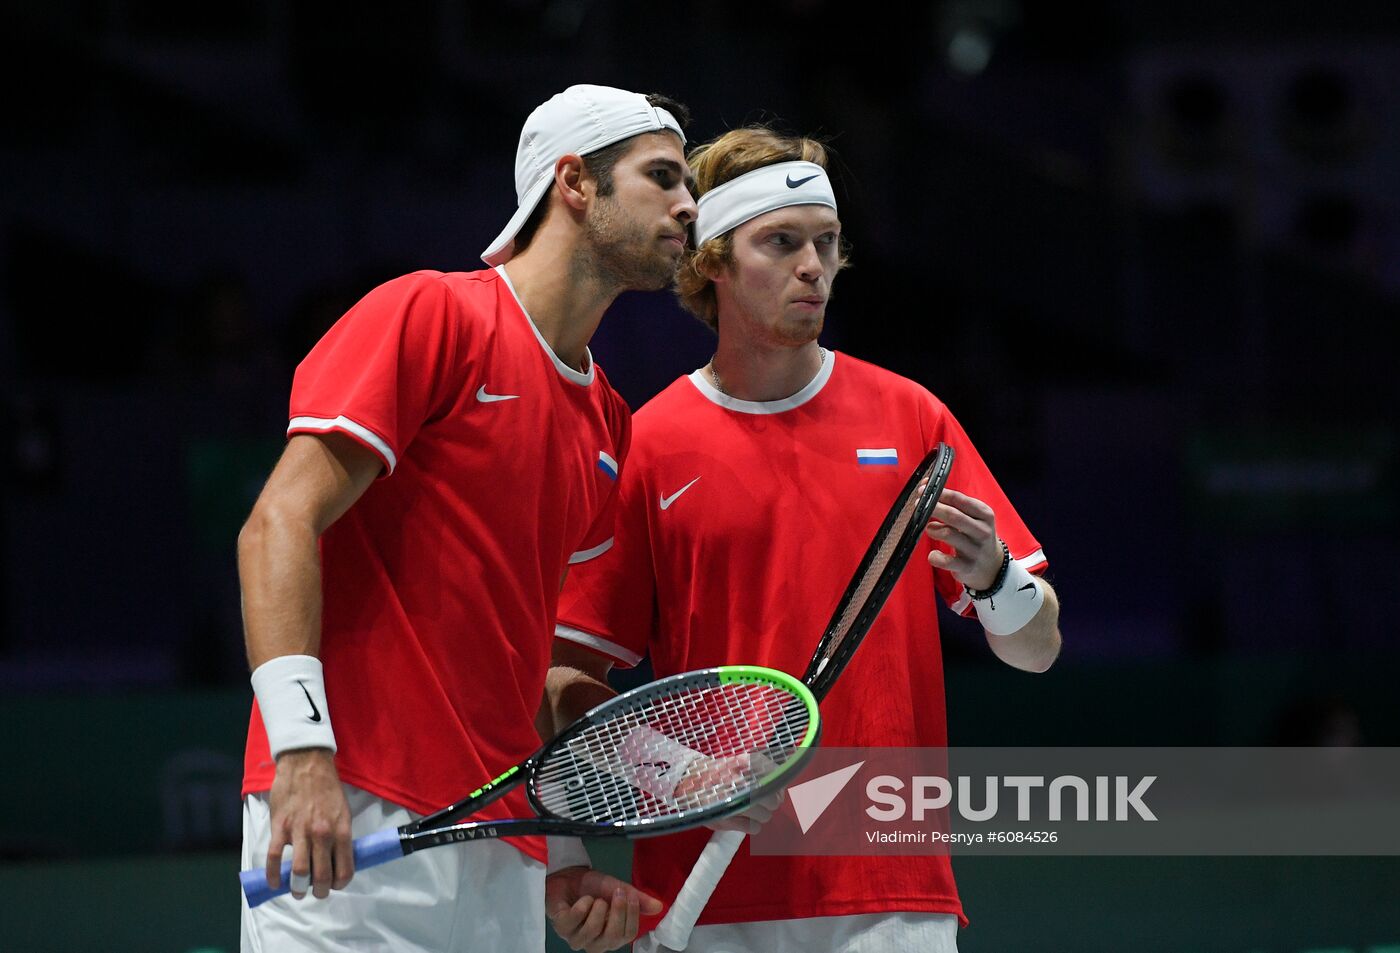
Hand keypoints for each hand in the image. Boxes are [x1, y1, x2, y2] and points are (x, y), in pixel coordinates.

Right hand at [266, 748, 352, 899]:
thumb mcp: (344, 811)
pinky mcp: (280, 827)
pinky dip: (274, 875)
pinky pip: (275, 858)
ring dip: (298, 888)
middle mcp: (322, 834)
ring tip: (297, 892)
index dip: (340, 883)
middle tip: (316, 893)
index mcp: (341, 830)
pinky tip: (275, 883)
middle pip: (322, 876)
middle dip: (320, 891)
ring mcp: (300, 831)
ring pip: (299, 872)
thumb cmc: (327, 787)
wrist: (306, 764)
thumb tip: (338, 858)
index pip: (345, 869)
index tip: (335, 885)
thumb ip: (341, 835)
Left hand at [546, 866, 661, 951]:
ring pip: (593, 930)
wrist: (568, 875)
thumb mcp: (618, 889)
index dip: (632, 916)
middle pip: (613, 937)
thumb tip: (659, 907)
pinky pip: (575, 919)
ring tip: (595, 898)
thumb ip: (637, 899)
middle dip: (617, 912)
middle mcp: (595, 943)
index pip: (628, 935)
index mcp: (611, 936)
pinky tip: (583, 899)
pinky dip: (582, 904)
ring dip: (597, 908)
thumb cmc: (593, 887)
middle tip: (617, 893)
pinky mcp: (561, 928)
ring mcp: (577, 938)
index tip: (631, 896)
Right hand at [687, 751, 782, 833]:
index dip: (780, 786)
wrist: (687, 780)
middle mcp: (739, 780)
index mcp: (745, 762)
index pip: (777, 778)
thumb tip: (789, 772)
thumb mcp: (741, 761)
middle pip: (774, 800)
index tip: (777, 789)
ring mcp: (731, 801)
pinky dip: (753, 825)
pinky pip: (755, 828)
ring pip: (766, 816)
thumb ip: (765, 766)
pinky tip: (743, 817)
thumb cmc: (720, 772)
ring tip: (750, 808)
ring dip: (761, 814)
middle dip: (771, 802)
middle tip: (763, 800)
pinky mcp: (724, 819)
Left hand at [924, 488, 1002, 590]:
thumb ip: (952, 504)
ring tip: (929, 528)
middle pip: (954, 516)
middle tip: (919, 504)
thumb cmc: (975, 535)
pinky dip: (935, 556)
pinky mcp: (966, 566)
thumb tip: (925, 486)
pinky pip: (945, 560)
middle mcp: (982, 531)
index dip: (940, 494)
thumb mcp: (973, 517)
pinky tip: (934, 554)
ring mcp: (975, 550)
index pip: (961, 500)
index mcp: (985, 515)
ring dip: (933, 529)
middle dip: (934, 508)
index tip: (924, 490)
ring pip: (949, 534)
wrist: (991, 565)